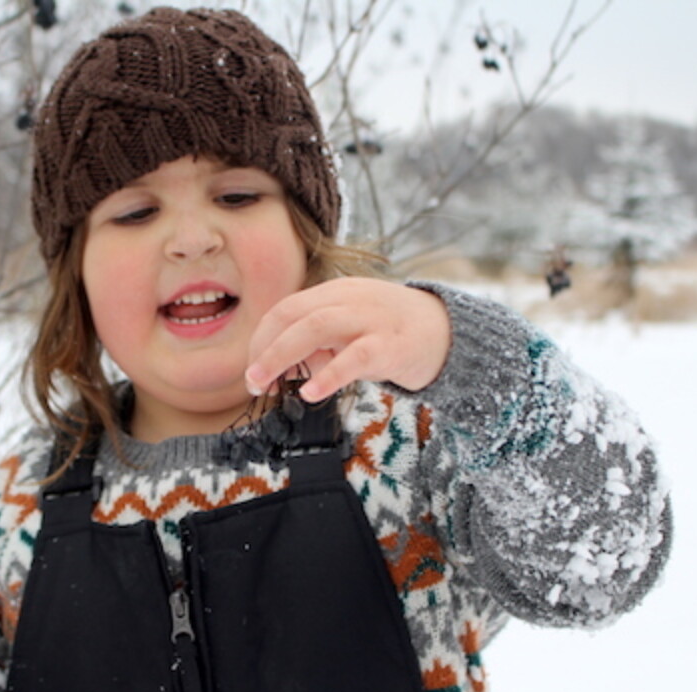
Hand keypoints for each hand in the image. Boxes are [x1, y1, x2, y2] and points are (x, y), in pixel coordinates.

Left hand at [245, 278, 450, 401]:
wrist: (446, 330)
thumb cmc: (389, 334)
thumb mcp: (349, 333)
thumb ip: (318, 347)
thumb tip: (284, 371)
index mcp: (334, 292)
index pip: (285, 309)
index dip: (261, 339)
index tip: (254, 370)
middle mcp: (349, 299)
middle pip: (293, 314)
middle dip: (264, 348)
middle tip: (251, 381)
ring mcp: (370, 319)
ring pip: (317, 327)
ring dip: (282, 356)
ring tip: (266, 386)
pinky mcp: (391, 345)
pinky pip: (356, 357)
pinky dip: (329, 375)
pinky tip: (311, 393)